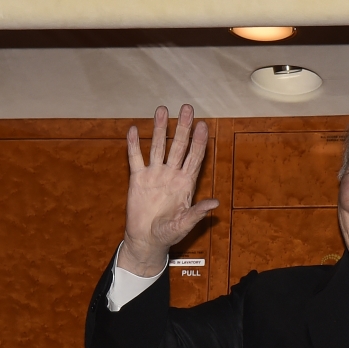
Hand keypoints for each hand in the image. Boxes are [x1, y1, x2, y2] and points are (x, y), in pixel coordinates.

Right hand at [120, 104, 218, 276]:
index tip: (203, 125)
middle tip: (187, 108)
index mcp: (185, 183)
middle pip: (178, 146)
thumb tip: (215, 203)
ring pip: (158, 146)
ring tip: (162, 110)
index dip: (199, 142)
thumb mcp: (185, 224)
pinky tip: (133, 129)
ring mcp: (154, 174)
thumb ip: (198, 212)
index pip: (195, 158)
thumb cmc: (169, 233)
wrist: (147, 239)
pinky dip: (134, 144)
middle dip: (183, 127)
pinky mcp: (138, 178)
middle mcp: (171, 174)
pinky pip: (135, 158)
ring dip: (160, 129)